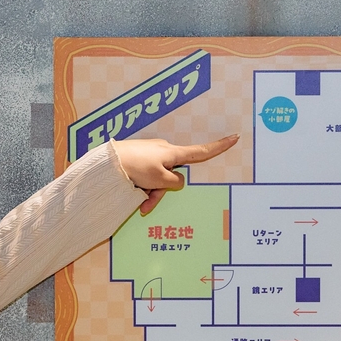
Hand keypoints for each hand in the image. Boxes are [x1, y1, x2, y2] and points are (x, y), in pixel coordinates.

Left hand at [114, 134, 239, 214]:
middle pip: (173, 176)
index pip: (201, 151)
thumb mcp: (160, 180)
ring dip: (150, 193)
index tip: (235, 137)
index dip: (219, 147)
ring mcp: (151, 155)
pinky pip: (147, 177)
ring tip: (138, 202)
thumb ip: (174, 183)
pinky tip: (133, 195)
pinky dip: (142, 188)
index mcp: (173, 153)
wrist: (106, 163)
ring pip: (159, 180)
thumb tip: (177, 181)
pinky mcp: (139, 159)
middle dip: (162, 191)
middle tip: (148, 203)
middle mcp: (164, 152)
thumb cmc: (135, 167)